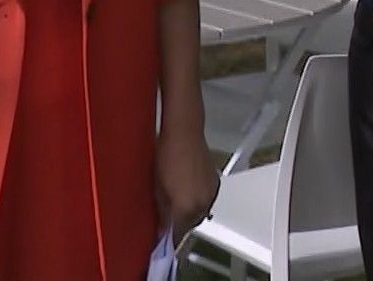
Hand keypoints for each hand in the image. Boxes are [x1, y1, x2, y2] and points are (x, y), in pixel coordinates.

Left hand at [154, 122, 220, 237]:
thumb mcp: (157, 187)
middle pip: (191, 225)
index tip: (161, 240)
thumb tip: (161, 226)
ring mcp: (211, 193)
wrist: (184, 132)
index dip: (168, 239)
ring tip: (176, 204)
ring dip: (189, 213)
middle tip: (166, 221)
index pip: (178, 235)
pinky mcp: (215, 182)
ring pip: (200, 213)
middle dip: (179, 226)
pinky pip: (206, 200)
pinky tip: (187, 192)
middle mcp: (202, 204)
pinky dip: (197, 201)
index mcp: (187, 208)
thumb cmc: (166, 155)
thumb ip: (161, 211)